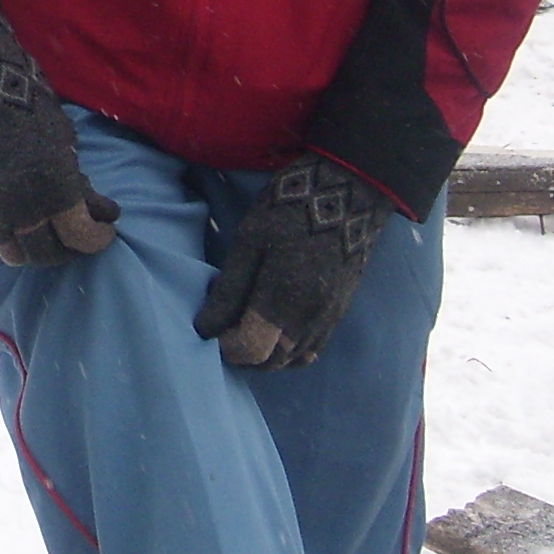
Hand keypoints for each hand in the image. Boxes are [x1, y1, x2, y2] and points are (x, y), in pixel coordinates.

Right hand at [0, 7, 117, 264]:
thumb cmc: (25, 103)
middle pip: (50, 254)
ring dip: (36, 248)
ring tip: (47, 234)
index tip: (106, 230)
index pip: (83, 238)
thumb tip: (93, 209)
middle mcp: (24, 213)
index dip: (99, 239)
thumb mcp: (64, 141)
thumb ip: (77, 181)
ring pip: (17, 256)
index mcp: (56, 191)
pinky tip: (17, 227)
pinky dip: (7, 241)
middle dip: (70, 247)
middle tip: (79, 234)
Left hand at [194, 155, 394, 368]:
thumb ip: (229, 290)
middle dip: (242, 353)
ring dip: (265, 354)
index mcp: (286, 300)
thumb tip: (205, 327)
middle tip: (223, 327)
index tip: (211, 324)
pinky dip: (288, 349)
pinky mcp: (340, 311)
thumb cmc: (291, 208)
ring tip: (244, 326)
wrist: (348, 191)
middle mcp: (311, 319)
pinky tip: (272, 327)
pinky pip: (311, 349)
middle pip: (270, 363)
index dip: (224, 344)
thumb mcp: (250, 240)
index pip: (249, 350)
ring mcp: (330, 318)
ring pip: (292, 360)